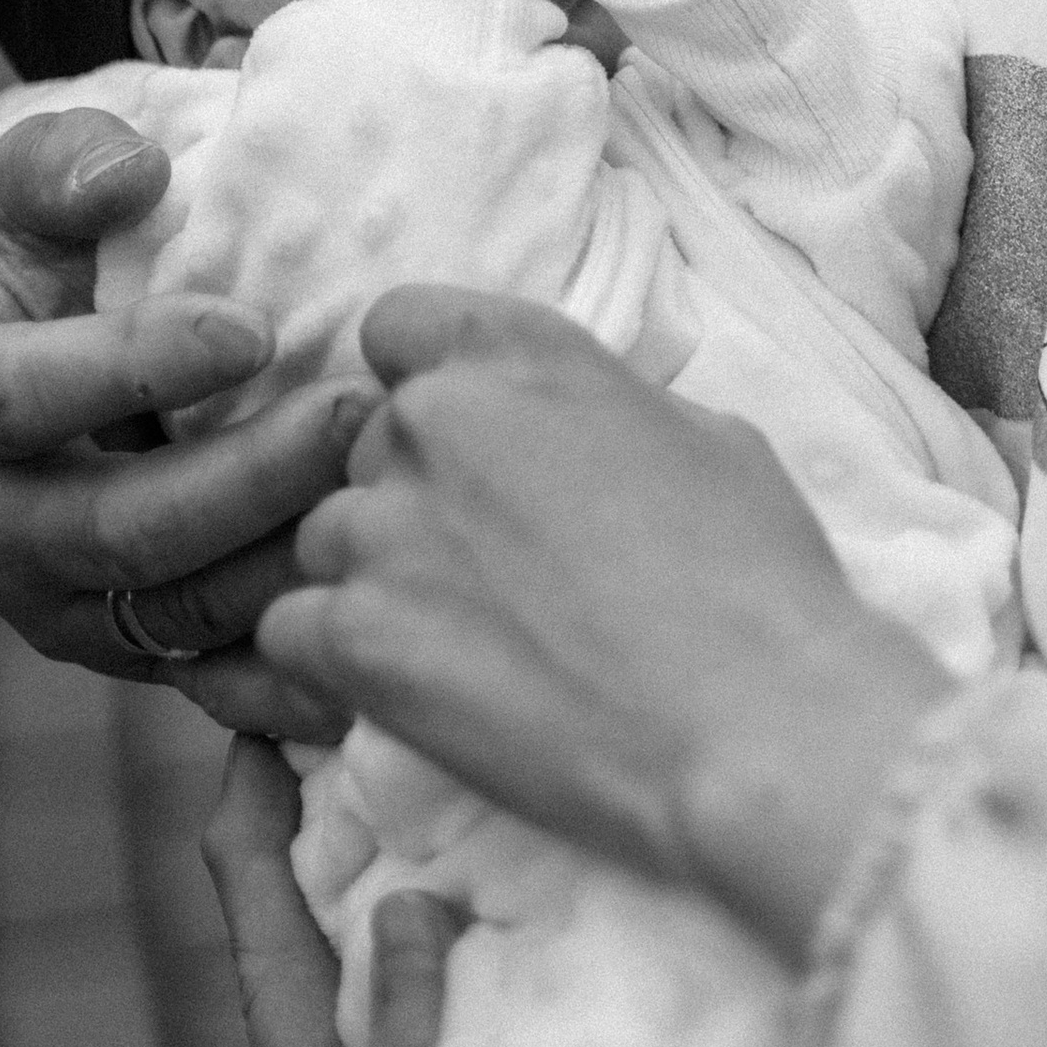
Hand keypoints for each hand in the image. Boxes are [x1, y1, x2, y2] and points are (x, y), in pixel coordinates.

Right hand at [0, 112, 364, 731]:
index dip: (129, 367)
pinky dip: (308, 647)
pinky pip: (226, 672)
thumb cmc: (51, 262)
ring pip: (183, 611)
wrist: (53, 368)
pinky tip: (392, 596)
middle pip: (118, 530)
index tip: (250, 328)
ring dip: (293, 556)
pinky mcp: (142, 651)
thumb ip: (58, 165)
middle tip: (362, 414)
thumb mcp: (29, 191)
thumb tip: (127, 173)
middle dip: (248, 480)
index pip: (16, 397)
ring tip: (396, 483)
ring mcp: (67, 604)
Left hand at [203, 738, 643, 1046]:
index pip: (271, 970)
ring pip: (417, 981)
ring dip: (428, 871)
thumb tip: (398, 912)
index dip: (251, 850)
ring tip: (449, 755)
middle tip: (359, 703)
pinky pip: (490, 1015)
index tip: (250, 732)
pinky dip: (504, 934)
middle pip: (333, 961)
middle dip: (339, 835)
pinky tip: (555, 871)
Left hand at [260, 292, 947, 959]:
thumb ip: (600, 408)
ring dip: (371, 586)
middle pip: (365, 448)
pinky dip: (334, 665)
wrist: (753, 722)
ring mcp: (383, 529)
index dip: (420, 383)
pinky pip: (290, 632)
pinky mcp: (352, 640)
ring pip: (324, 541)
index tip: (460, 443)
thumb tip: (567, 428)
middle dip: (409, 500)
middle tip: (485, 575)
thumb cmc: (757, 580)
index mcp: (522, 355)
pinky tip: (412, 696)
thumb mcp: (703, 435)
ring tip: (459, 650)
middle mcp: (434, 422)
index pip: (398, 323)